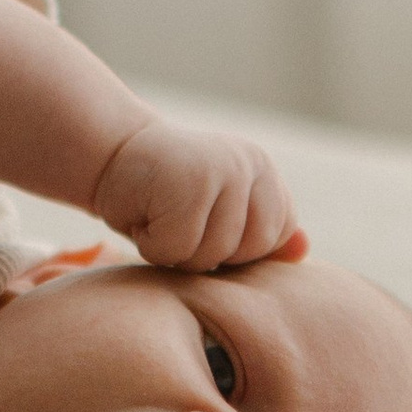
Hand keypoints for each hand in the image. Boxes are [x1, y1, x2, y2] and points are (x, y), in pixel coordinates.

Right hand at [89, 112, 307, 272]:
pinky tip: (142, 212)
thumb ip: (261, 232)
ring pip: (211, 254)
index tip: (202, 221)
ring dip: (173, 250)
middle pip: (247, 253)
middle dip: (205, 253)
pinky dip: (151, 244)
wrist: (107, 156)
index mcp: (264, 172)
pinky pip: (177, 249)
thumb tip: (304, 251)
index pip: (274, 239)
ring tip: (158, 214)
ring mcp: (223, 168)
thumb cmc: (161, 196)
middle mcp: (250, 164)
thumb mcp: (218, 216)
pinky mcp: (190, 180)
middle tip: (176, 219)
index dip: (234, 247)